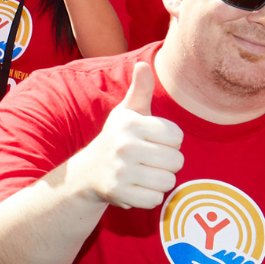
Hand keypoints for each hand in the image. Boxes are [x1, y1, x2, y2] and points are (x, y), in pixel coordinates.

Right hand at [74, 61, 183, 207]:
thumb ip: (140, 89)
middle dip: (167, 162)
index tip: (152, 141)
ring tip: (143, 173)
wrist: (87, 172)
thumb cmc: (117, 138)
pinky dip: (149, 196)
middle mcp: (125, 145)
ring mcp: (121, 170)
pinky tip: (136, 187)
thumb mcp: (127, 113)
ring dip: (159, 180)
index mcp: (131, 123)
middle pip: (177, 160)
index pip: (177, 136)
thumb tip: (143, 64)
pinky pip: (155, 199)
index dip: (168, 141)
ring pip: (168, 181)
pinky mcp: (119, 193)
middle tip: (148, 160)